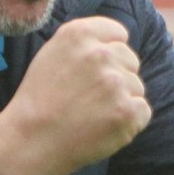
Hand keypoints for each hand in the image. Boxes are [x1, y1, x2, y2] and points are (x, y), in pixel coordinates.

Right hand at [0, 16, 151, 174]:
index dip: (110, 52)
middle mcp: (100, 54)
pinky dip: (129, 122)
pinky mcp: (128, 111)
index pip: (117, 33)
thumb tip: (116, 42)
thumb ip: (85, 43)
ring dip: (122, 100)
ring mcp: (116, 83)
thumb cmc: (40, 100)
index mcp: (79, 34)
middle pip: (130, 60)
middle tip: (90, 97)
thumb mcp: (52, 54)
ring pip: (136, 86)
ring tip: (92, 113)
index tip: (97, 70)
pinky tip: (103, 126)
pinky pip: (142, 111)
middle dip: (117, 76)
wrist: (31, 141)